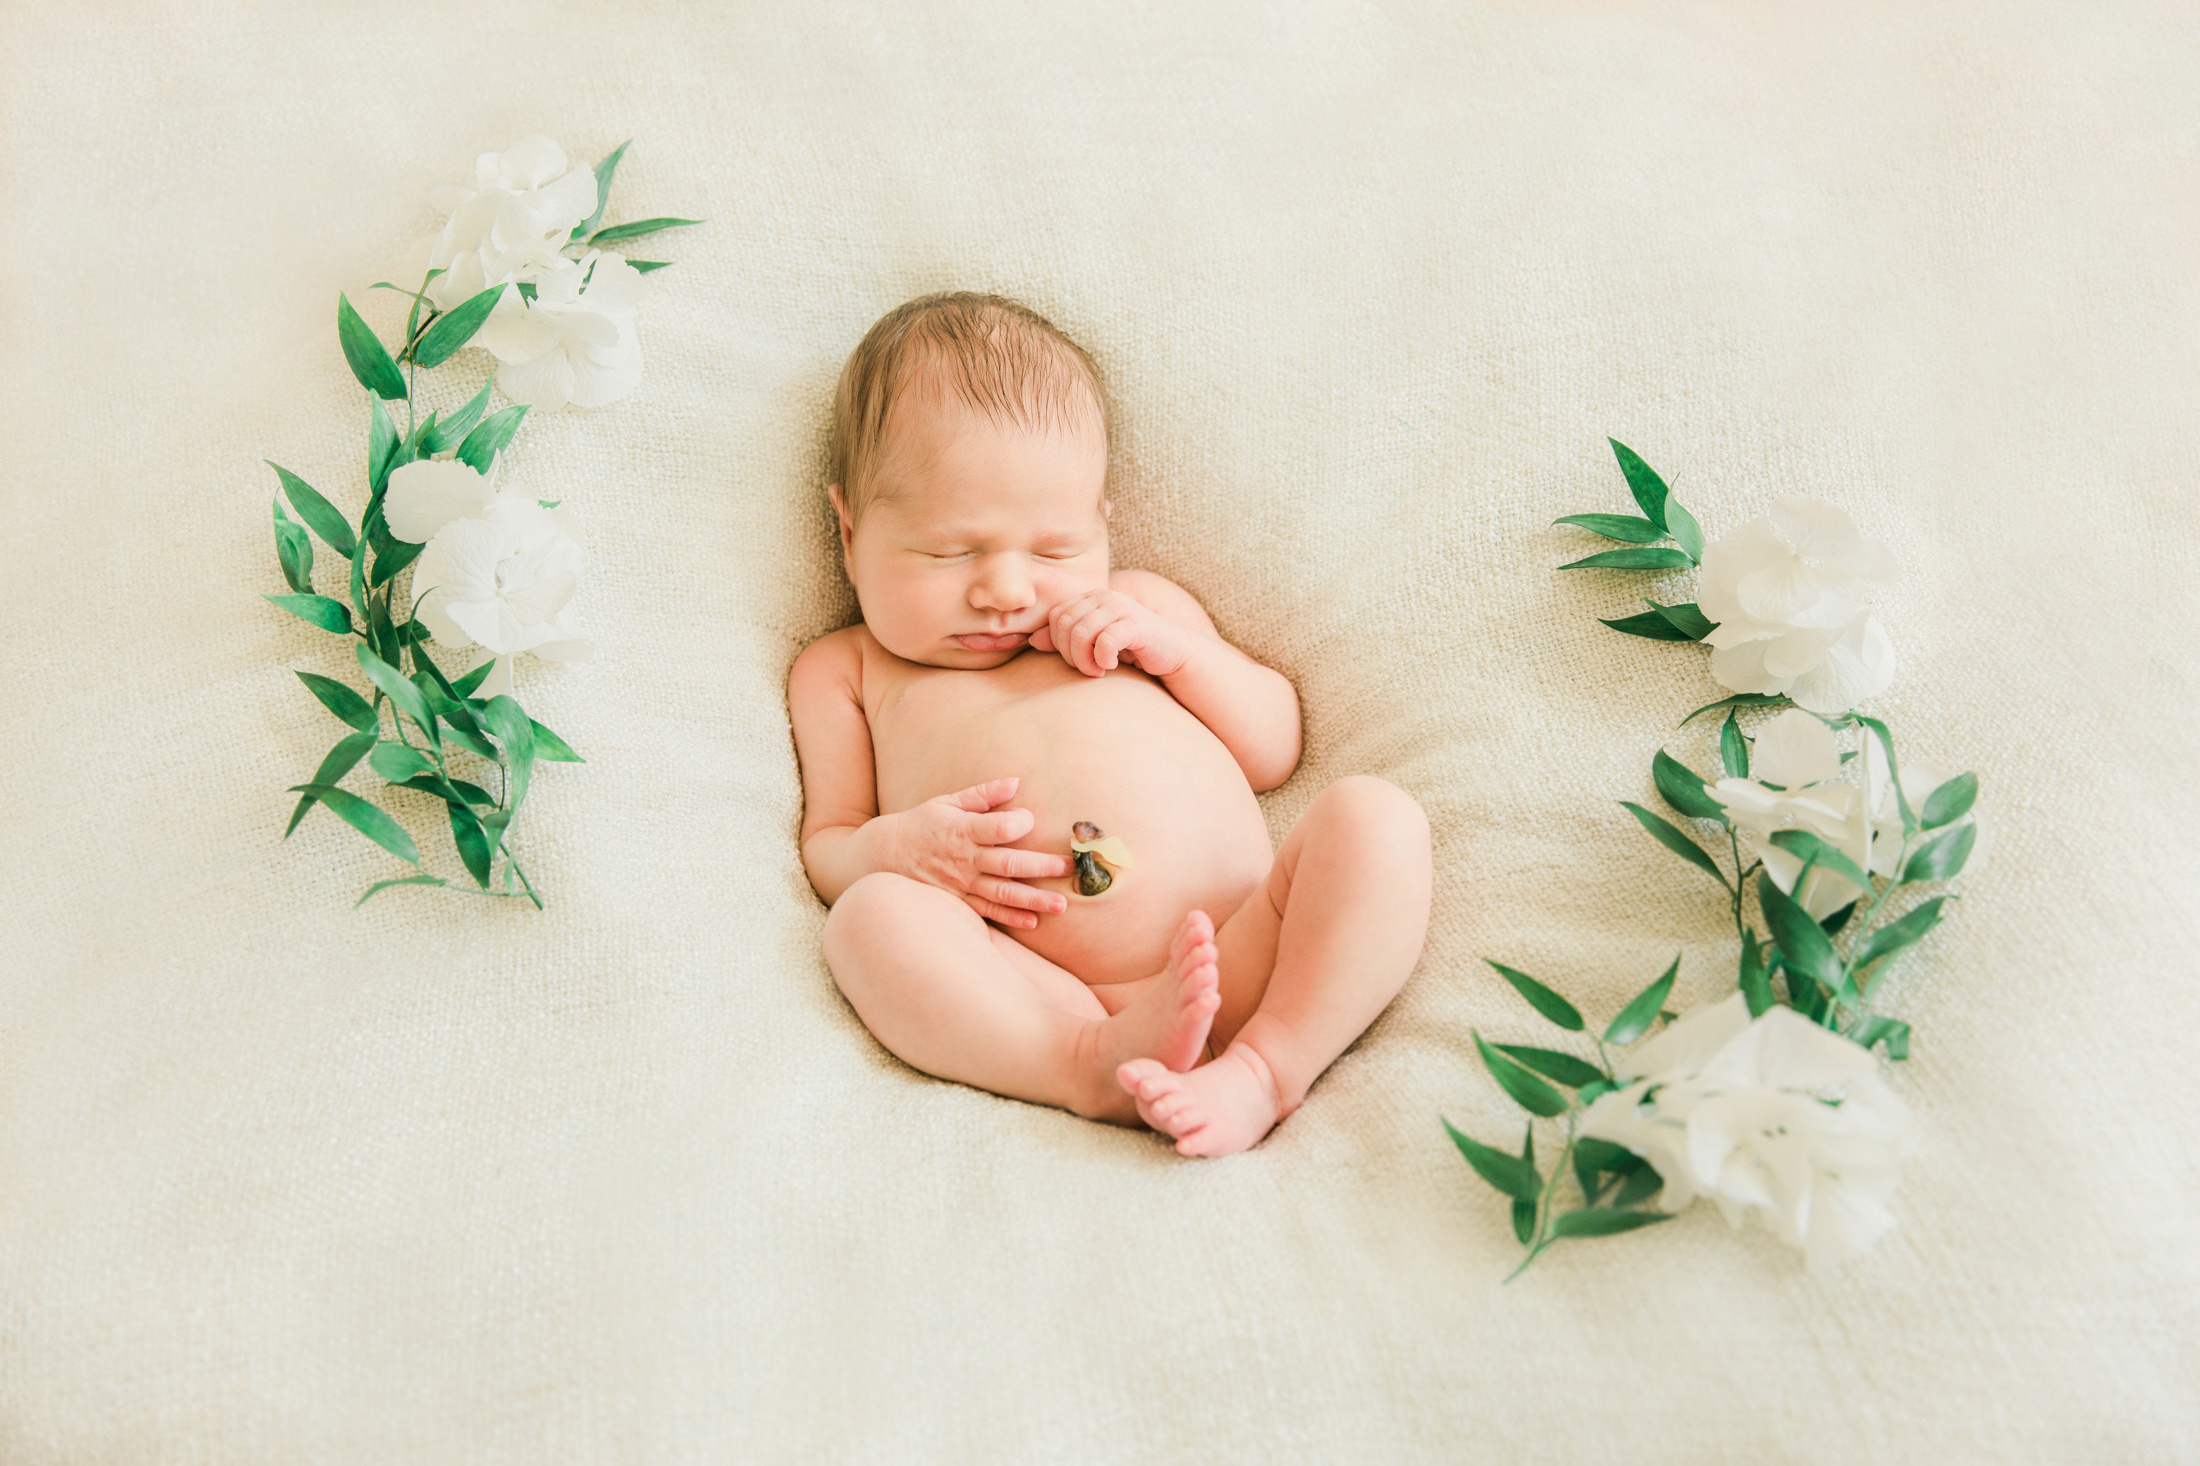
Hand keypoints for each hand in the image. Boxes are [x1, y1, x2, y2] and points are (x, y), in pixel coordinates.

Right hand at [891, 776, 1070, 928]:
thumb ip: (982, 795)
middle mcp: (963, 859)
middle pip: (1008, 864)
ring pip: (1002, 894)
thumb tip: (1015, 782)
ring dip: (1033, 900)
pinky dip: (1009, 918)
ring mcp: (960, 884)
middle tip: (1068, 869)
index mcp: (962, 829)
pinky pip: (986, 912)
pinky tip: (1032, 921)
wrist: (881, 856)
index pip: (997, 828)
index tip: (1031, 820)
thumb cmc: (921, 824)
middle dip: (1041, 867)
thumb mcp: (946, 802)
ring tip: (1060, 905)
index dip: (1018, 823)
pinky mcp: (957, 902)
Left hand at [1029, 588, 1193, 678]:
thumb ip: (1064, 639)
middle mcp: (1104, 596)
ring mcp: (1121, 607)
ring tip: (1097, 671)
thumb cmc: (1130, 648)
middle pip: (1065, 625)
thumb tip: (1032, 640)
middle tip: (1087, 669)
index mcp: (1091, 597)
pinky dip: (1103, 659)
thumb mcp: (1093, 643)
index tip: (1075, 660)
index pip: (1056, 616)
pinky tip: (1111, 666)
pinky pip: (1105, 641)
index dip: (1058, 644)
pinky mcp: (1136, 624)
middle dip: (1070, 655)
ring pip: (1081, 633)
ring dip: (1085, 661)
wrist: (1172, 652)